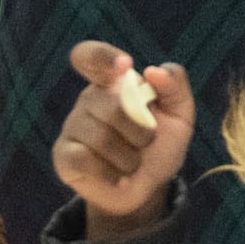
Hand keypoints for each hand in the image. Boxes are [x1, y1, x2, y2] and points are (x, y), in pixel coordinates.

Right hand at [52, 44, 190, 235]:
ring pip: (101, 138)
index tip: (125, 65)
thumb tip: (154, 70)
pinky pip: (84, 160)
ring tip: (132, 162)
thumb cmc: (160, 145)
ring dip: (129, 157)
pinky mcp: (64, 156)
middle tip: (146, 142)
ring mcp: (73, 127)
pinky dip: (110, 173)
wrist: (148, 188)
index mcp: (113, 82)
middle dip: (140, 131)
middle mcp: (89, 100)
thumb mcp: (180, 116)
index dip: (102, 56)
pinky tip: (116, 176)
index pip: (90, 55)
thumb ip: (175, 86)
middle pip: (110, 106)